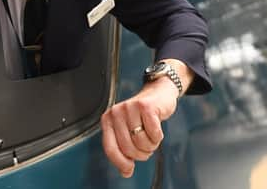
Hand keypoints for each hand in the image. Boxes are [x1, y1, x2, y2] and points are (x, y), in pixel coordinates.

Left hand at [100, 59, 192, 177]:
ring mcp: (130, 107)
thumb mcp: (128, 131)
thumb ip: (124, 150)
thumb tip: (126, 172)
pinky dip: (158, 136)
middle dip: (141, 153)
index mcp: (108, 119)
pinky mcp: (146, 106)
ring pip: (141, 142)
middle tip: (146, 147)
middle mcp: (116, 112)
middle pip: (128, 148)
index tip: (129, 169)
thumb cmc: (142, 116)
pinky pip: (154, 134)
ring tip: (151, 136)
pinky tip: (157, 128)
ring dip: (151, 145)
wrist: (158, 93)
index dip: (120, 162)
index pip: (110, 148)